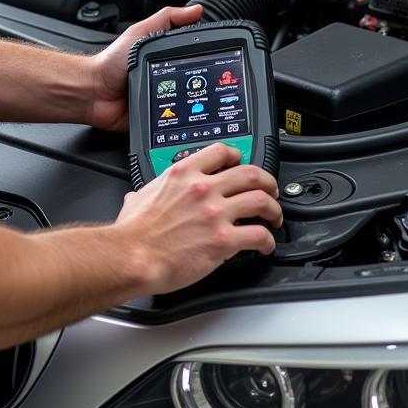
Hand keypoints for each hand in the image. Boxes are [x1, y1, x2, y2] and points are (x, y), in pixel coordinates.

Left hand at [86, 4, 203, 131]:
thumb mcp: (141, 33)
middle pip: (193, 82)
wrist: (93, 92)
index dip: (206, 57)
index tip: (220, 58)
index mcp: (164, 57)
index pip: (192, 56)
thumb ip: (166, 19)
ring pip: (187, 104)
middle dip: (202, 85)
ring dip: (191, 104)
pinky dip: (179, 121)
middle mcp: (166, 78)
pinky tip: (183, 117)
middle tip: (210, 85)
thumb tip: (195, 10)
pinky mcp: (157, 119)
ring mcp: (162, 100)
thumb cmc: (111, 63)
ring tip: (199, 102)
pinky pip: (173, 121)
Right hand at [115, 142, 281, 293]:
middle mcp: (202, 188)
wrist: (132, 256)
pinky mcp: (223, 240)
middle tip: (269, 190)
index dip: (237, 157)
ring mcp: (215, 213)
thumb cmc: (133, 232)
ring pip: (261, 200)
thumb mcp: (139, 196)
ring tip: (274, 217)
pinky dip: (268, 241)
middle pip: (250, 173)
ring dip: (274, 209)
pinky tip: (265, 246)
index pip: (221, 151)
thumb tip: (138, 196)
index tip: (240, 164)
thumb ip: (149, 191)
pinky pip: (259, 235)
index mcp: (183, 173)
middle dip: (267, 182)